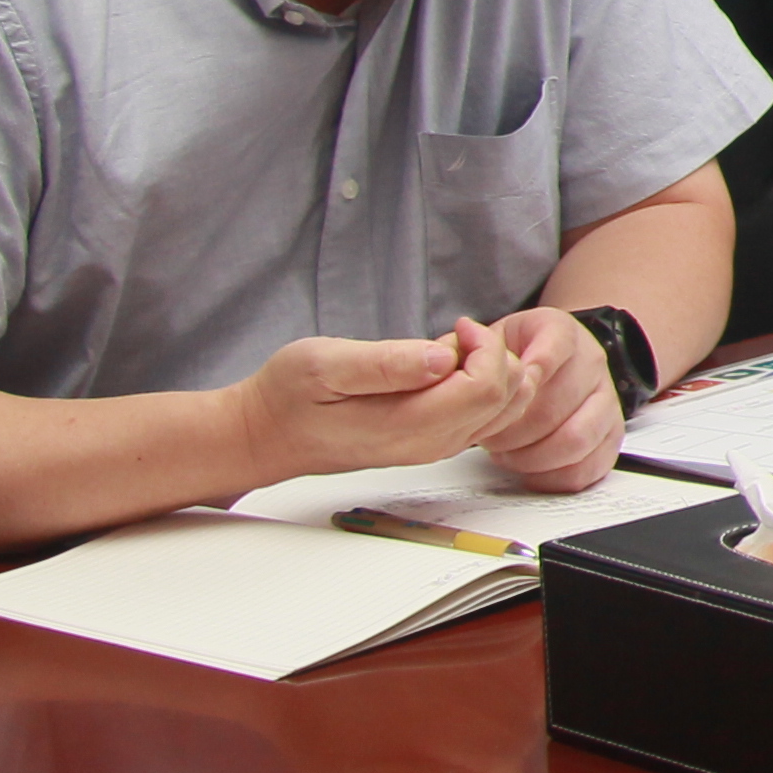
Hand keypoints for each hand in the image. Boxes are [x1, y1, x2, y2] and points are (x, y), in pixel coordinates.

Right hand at [222, 323, 532, 492]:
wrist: (266, 436)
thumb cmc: (288, 397)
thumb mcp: (323, 366)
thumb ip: (385, 363)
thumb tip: (441, 358)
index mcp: (409, 425)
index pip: (487, 388)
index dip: (486, 347)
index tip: (456, 325)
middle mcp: (430, 444)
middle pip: (506, 398)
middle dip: (495, 355)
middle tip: (454, 334)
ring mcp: (433, 447)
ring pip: (504, 409)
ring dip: (492, 370)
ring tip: (449, 349)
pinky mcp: (430, 442)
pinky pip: (485, 416)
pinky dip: (484, 385)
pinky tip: (443, 368)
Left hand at [477, 307, 628, 493]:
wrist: (553, 361)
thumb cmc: (515, 356)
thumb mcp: (489, 339)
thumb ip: (464, 348)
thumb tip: (440, 362)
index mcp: (562, 331)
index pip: (553, 350)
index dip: (522, 378)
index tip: (497, 396)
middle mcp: (591, 362)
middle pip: (555, 406)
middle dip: (512, 432)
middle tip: (488, 439)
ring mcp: (605, 398)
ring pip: (576, 439)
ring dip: (533, 457)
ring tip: (508, 454)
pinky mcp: (611, 433)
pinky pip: (590, 465)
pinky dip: (555, 476)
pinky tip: (531, 469)